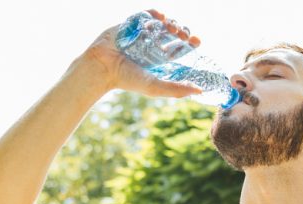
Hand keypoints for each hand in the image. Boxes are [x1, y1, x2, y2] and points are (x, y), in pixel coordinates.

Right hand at [73, 9, 202, 97]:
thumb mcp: (155, 87)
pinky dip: (156, 13)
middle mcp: (152, 45)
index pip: (179, 48)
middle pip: (173, 34)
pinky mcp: (130, 24)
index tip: (196, 41)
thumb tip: (200, 91)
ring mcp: (141, 34)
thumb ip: (176, 89)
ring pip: (163, 23)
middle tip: (183, 35)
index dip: (190, 43)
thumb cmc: (126, 79)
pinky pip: (146, 14)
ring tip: (172, 28)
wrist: (102, 67)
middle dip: (182, 32)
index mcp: (159, 59)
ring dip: (171, 23)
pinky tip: (162, 17)